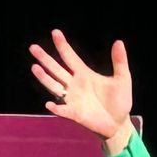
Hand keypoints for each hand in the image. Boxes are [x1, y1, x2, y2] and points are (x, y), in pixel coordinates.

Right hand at [29, 30, 132, 147]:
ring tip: (35, 68)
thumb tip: (118, 41)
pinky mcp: (74, 114)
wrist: (119, 124)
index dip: (62, 45)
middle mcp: (74, 85)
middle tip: (33, 47)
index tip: (55, 32)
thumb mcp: (123, 79)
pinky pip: (62, 109)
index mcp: (84, 74)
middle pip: (56, 69)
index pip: (70, 57)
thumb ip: (120, 62)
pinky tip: (49, 103)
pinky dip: (56, 107)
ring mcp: (72, 99)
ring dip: (44, 78)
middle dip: (45, 59)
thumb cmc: (120, 101)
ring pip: (54, 86)